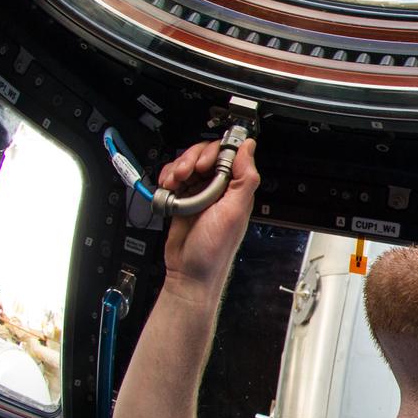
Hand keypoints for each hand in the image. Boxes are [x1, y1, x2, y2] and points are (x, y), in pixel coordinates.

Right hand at [157, 138, 259, 302]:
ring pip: (187, 164)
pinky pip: (173, 178)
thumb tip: (249, 147)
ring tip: (175, 181)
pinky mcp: (182, 199)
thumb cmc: (215, 248)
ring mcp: (199, 193)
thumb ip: (245, 178)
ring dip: (177, 167)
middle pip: (204, 155)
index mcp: (236, 189)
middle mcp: (218, 189)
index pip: (228, 154)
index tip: (206, 163)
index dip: (215, 152)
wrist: (189, 271)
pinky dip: (167, 177)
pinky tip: (168, 187)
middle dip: (192, 159)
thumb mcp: (235, 211)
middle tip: (188, 173)